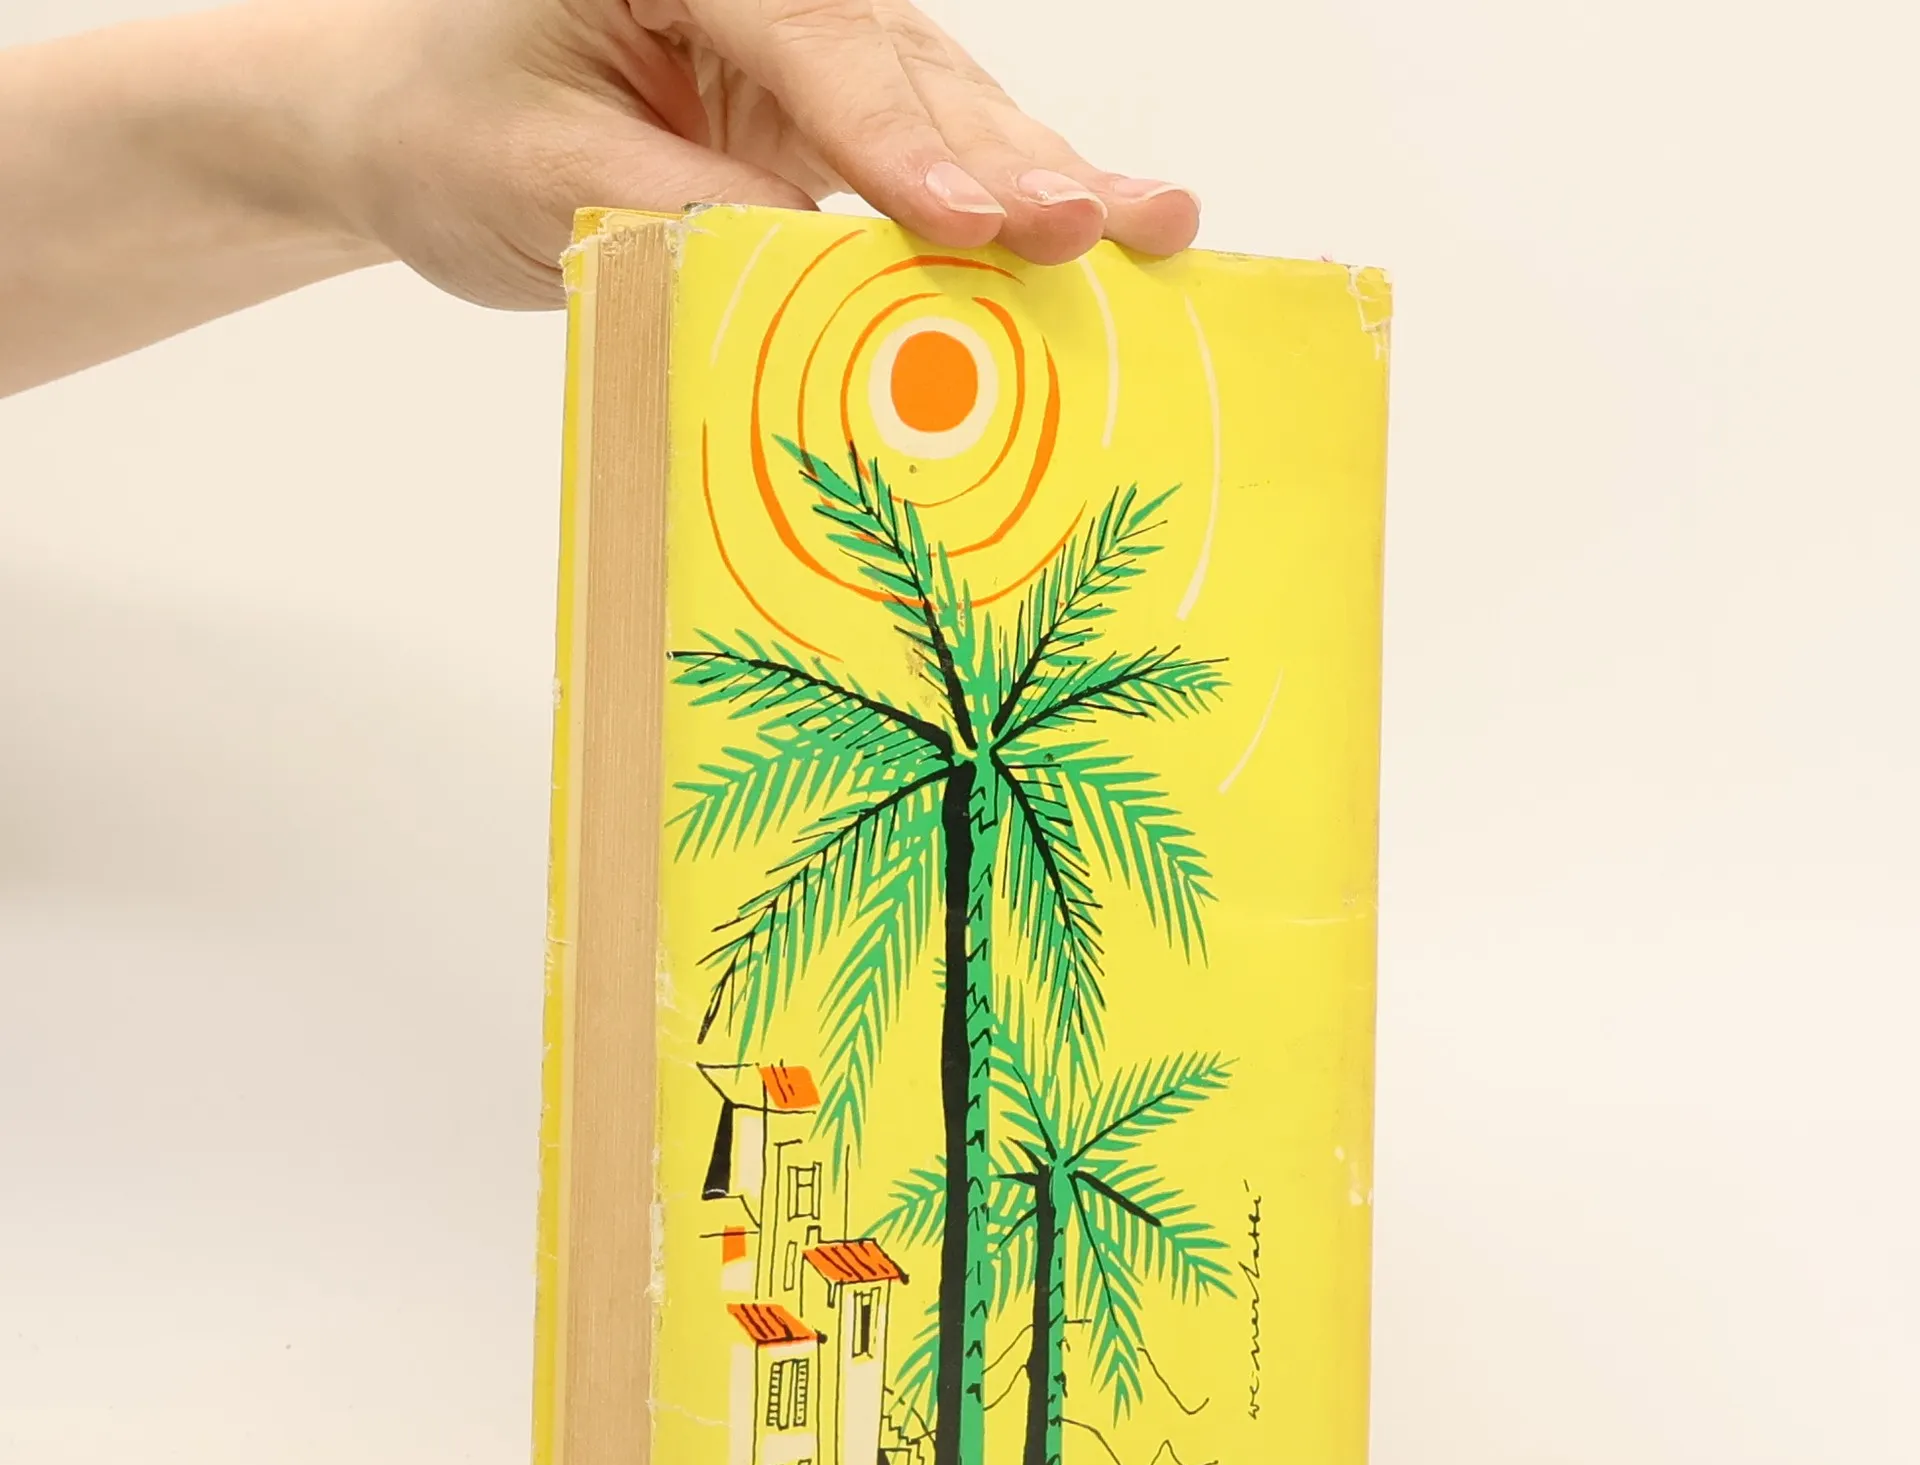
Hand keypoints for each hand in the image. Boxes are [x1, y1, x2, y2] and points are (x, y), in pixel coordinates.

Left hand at [310, 0, 1200, 305]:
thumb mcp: (541, 179)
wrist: (400, 114)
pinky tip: (1087, 232)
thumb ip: (681, 218)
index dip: (896, 142)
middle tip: (1121, 218)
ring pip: (940, 103)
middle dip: (1015, 155)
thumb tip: (816, 278)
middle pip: (905, 63)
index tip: (976, 224)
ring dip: (1039, 175)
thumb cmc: (444, 125)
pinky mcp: (819, 111)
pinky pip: (922, 153)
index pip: (808, 39)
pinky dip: (997, 204)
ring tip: (1150, 225)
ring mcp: (802, 45)